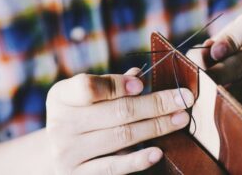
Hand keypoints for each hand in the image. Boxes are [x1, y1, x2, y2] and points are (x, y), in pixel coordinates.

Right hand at [46, 68, 193, 173]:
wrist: (58, 154)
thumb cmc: (81, 118)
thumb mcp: (88, 98)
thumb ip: (112, 86)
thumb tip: (139, 76)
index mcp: (62, 97)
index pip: (88, 87)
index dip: (117, 85)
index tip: (143, 85)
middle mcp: (60, 124)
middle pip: (116, 111)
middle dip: (155, 104)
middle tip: (183, 99)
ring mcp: (67, 152)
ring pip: (121, 136)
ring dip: (157, 127)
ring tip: (180, 119)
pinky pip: (113, 167)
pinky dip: (138, 159)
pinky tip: (158, 151)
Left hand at [187, 14, 241, 113]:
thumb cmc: (224, 54)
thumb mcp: (212, 46)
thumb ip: (202, 52)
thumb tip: (198, 65)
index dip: (229, 41)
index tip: (215, 52)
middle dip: (221, 75)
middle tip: (204, 85)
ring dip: (226, 94)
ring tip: (210, 99)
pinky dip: (238, 107)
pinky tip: (225, 109)